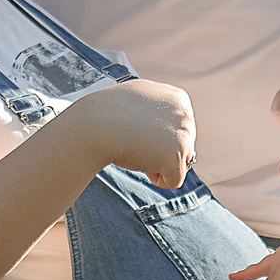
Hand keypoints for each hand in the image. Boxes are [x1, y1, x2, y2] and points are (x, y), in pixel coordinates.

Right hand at [53, 81, 197, 187]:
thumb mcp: (138, 102)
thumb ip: (156, 111)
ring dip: (156, 162)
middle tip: (135, 139)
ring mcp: (184, 135)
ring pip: (178, 163)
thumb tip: (163, 127)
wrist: (94, 126)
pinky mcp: (178, 156)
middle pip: (181, 147)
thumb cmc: (108, 115)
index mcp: (178, 98)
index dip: (156, 136)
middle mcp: (186, 114)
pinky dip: (156, 178)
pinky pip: (174, 180)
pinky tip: (140, 160)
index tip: (137, 129)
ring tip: (136, 147)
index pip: (177, 129)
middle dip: (158, 150)